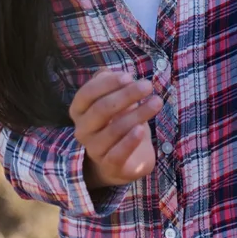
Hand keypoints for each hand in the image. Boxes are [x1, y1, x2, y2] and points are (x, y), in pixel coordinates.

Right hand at [69, 69, 162, 188]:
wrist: (123, 159)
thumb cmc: (118, 120)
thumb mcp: (114, 98)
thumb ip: (109, 82)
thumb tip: (109, 72)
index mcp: (79, 110)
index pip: (87, 93)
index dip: (108, 83)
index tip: (129, 76)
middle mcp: (82, 130)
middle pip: (101, 109)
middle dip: (127, 95)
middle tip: (148, 86)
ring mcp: (94, 149)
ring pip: (113, 130)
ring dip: (138, 113)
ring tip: (157, 102)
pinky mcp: (109, 166)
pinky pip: (116, 154)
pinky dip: (129, 142)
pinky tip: (141, 130)